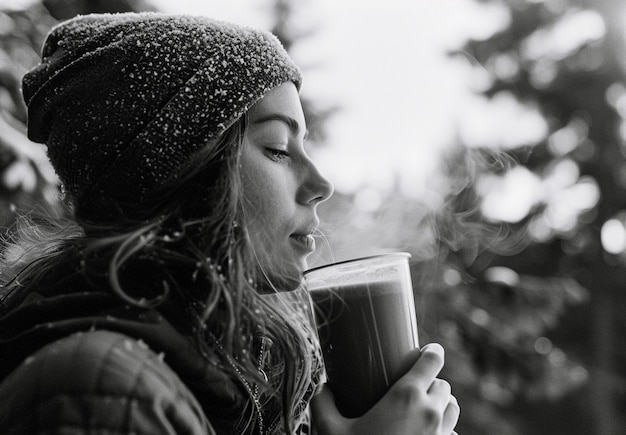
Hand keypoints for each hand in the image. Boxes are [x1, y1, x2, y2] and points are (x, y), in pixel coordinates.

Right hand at [311, 343, 458, 434]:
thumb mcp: (330, 430)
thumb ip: (323, 404)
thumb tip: (323, 388)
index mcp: (407, 396)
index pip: (433, 361)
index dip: (432, 352)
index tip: (427, 350)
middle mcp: (431, 413)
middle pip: (443, 385)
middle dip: (431, 382)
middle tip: (414, 385)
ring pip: (453, 408)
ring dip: (441, 403)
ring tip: (424, 407)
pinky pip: (453, 434)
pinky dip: (444, 430)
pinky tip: (426, 434)